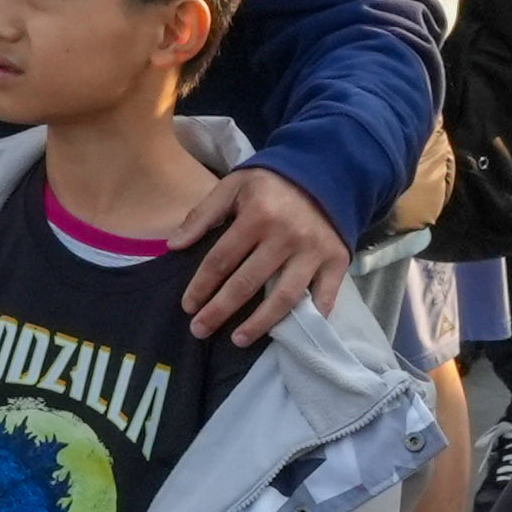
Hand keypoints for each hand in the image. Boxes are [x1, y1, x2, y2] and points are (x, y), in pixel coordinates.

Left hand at [177, 157, 354, 338]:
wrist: (326, 172)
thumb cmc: (273, 182)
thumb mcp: (234, 186)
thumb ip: (203, 214)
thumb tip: (174, 245)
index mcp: (258, 215)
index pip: (221, 259)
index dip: (201, 286)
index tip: (187, 306)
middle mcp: (286, 236)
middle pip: (247, 283)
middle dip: (220, 311)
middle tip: (199, 330)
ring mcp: (314, 252)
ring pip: (284, 298)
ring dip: (259, 324)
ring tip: (238, 339)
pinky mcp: (336, 261)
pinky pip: (324, 297)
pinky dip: (309, 318)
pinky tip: (288, 332)